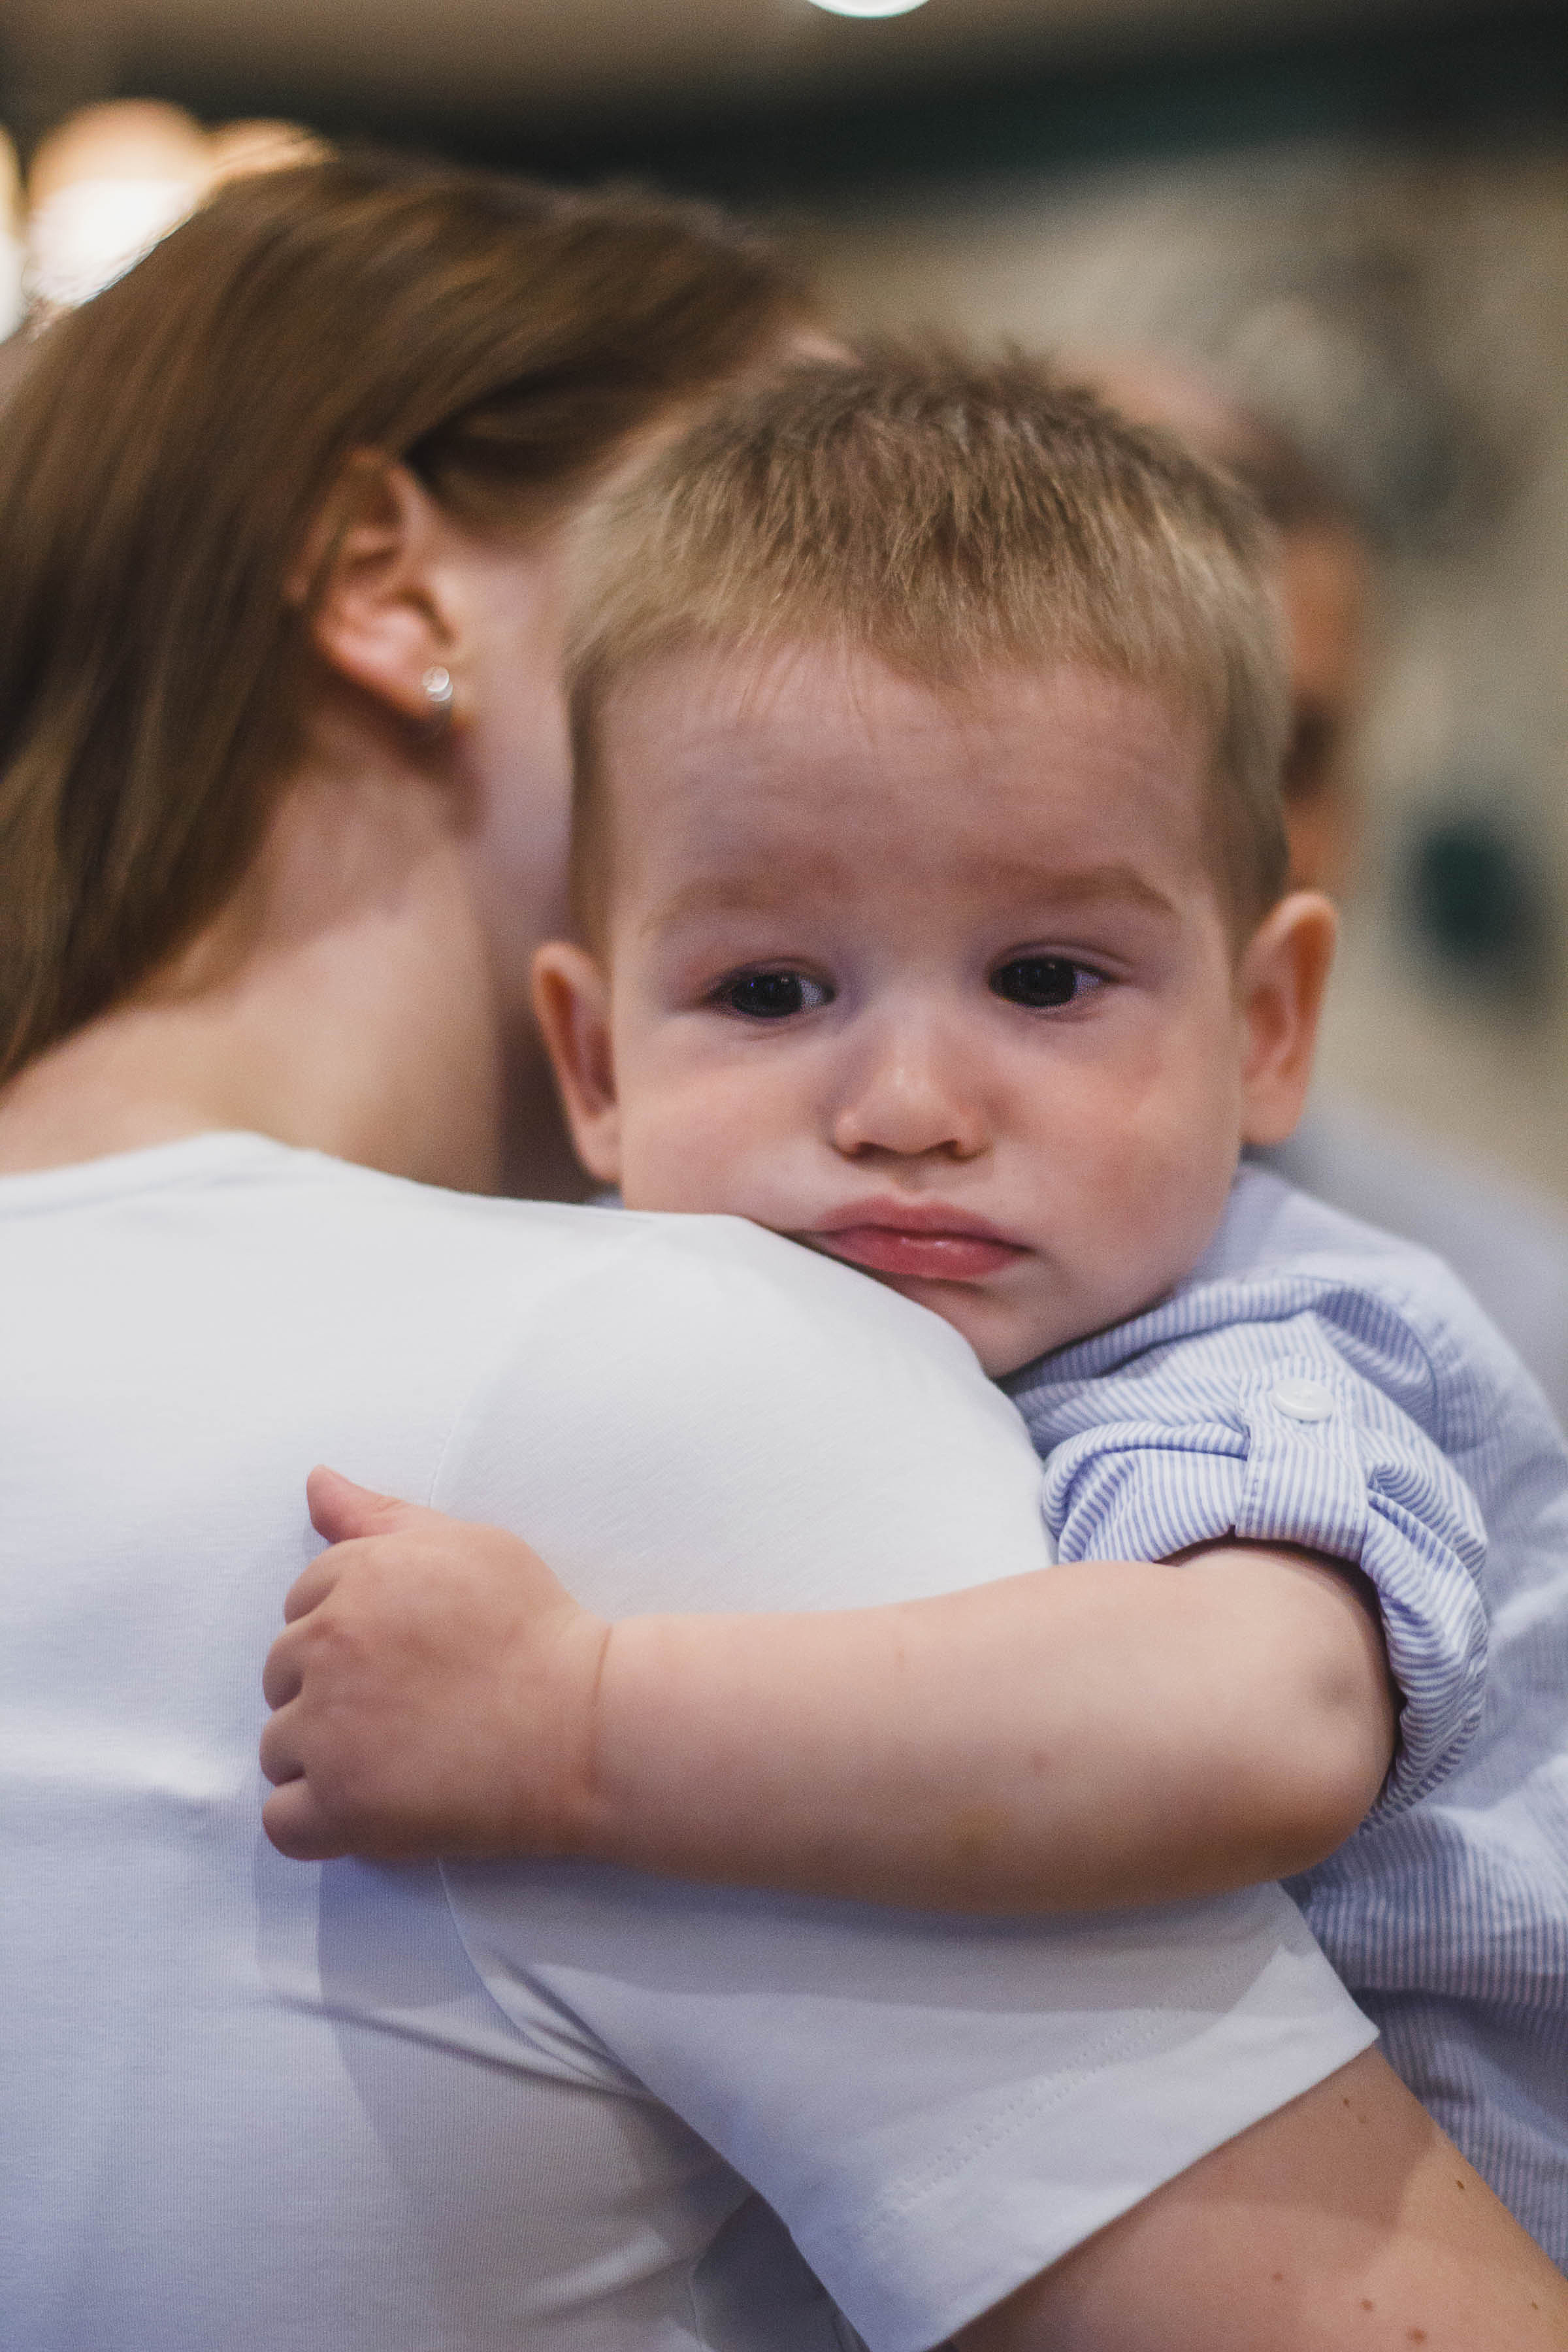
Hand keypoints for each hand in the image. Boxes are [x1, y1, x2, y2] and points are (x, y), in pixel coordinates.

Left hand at [260, 1467, 609, 1863]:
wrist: (587, 1726)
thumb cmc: (537, 1630)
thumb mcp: (466, 1545)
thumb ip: (380, 1515)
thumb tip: (315, 1480)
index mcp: (357, 1577)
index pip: (301, 1603)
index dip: (349, 1633)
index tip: (401, 1657)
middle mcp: (329, 1645)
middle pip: (281, 1674)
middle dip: (329, 1691)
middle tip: (407, 1707)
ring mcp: (330, 1728)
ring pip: (279, 1747)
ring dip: (324, 1759)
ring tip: (401, 1758)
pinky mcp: (342, 1803)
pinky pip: (283, 1821)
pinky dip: (319, 1823)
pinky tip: (374, 1807)